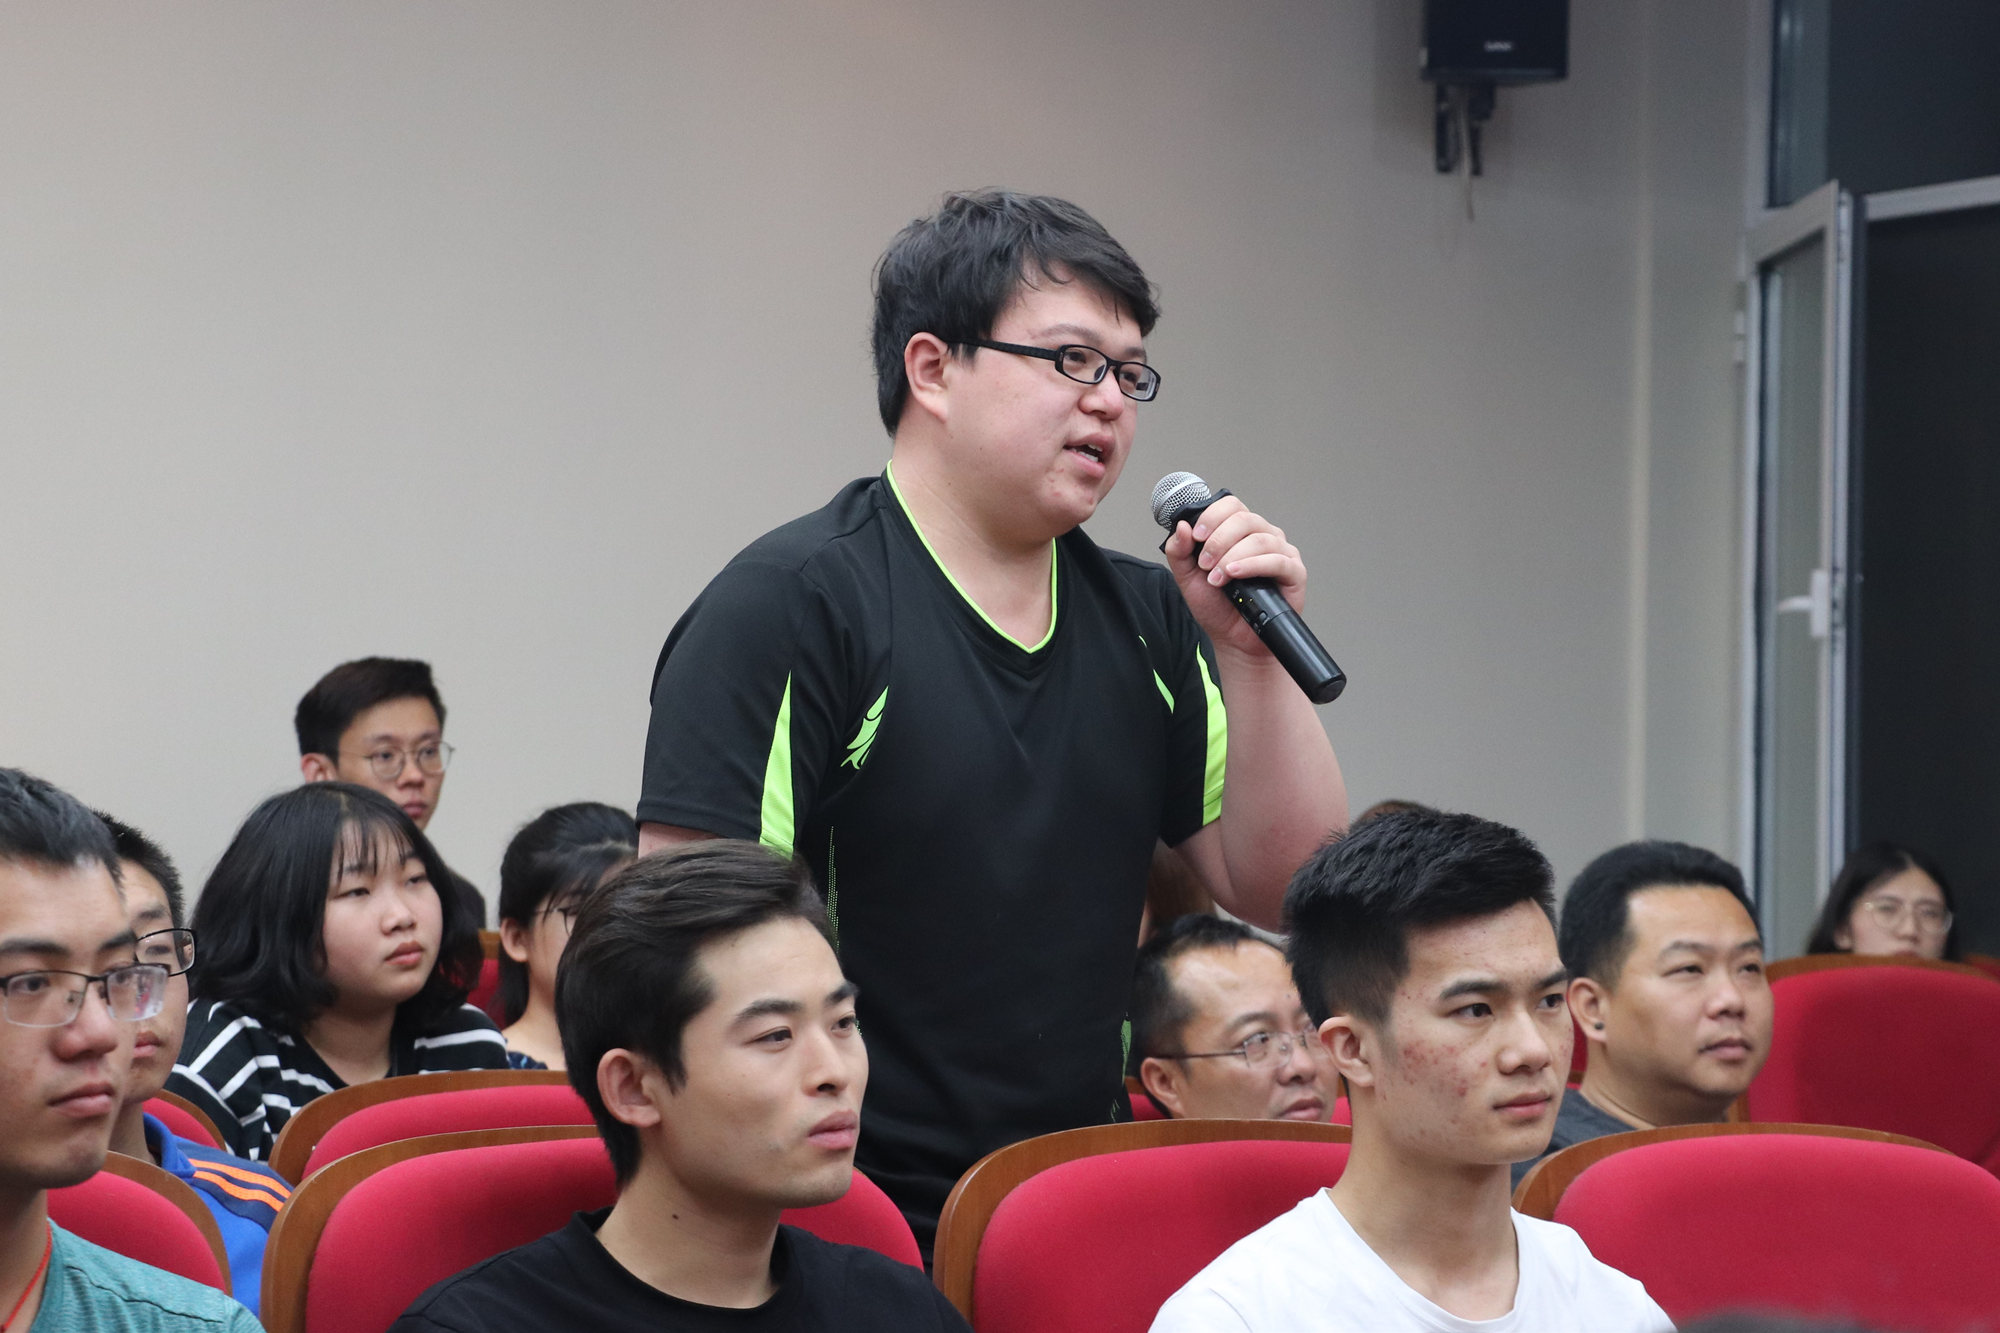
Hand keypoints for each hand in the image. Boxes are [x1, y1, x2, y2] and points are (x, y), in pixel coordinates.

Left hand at [1160, 494, 1307, 660]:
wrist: (1233, 640)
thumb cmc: (1217, 607)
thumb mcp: (1187, 578)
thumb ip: (1179, 551)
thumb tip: (1182, 526)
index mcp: (1239, 531)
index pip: (1231, 505)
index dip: (1212, 516)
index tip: (1197, 536)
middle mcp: (1263, 536)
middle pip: (1244, 519)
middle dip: (1218, 540)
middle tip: (1205, 564)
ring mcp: (1281, 552)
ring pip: (1259, 539)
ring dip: (1232, 557)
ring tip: (1217, 577)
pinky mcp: (1294, 572)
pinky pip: (1277, 560)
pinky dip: (1253, 565)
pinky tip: (1235, 574)